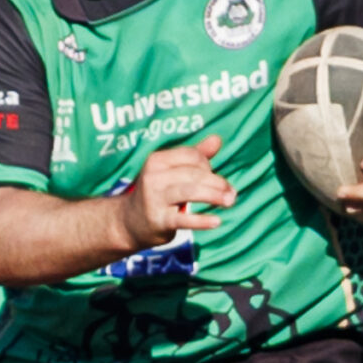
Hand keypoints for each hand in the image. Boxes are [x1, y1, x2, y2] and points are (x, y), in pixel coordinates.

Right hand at [118, 134, 234, 246]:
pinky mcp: (158, 220)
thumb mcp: (171, 171)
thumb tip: (217, 139)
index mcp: (156, 160)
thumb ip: (195, 155)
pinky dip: (202, 220)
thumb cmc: (158, 193)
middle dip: (217, 182)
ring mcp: (154, 199)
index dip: (208, 165)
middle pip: (194, 173)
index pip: (192, 156)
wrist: (130, 223)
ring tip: (230, 201)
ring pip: (190, 191)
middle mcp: (153, 177)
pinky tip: (217, 221)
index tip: (213, 178)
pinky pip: (184, 219)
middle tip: (232, 194)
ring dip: (214, 196)